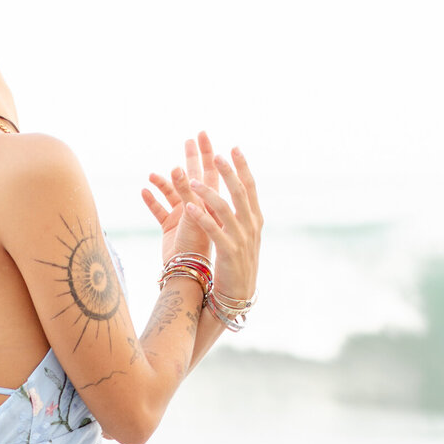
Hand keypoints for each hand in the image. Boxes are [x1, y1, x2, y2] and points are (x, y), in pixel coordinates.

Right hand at [142, 131, 220, 268]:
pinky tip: (144, 191)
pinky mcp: (170, 227)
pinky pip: (159, 210)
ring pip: (172, 193)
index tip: (203, 135)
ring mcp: (183, 216)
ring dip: (163, 182)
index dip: (207, 153)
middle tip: (189, 139)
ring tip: (152, 174)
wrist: (187, 272)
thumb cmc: (197, 245)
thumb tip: (177, 168)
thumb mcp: (193, 214)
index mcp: (208, 202)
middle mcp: (197, 206)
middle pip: (193, 176)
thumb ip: (186, 191)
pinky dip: (152, 201)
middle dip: (191, 158)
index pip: (210, 171)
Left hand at [165, 137, 261, 305]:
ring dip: (208, 192)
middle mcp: (251, 226)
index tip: (234, 148)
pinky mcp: (228, 252)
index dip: (242, 167)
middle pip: (239, 192)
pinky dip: (201, 217)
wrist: (239, 295)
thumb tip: (237, 197)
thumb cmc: (237, 264)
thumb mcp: (244, 237)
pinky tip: (188, 207)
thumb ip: (241, 217)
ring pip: (225, 209)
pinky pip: (214, 230)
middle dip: (227, 172)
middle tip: (216, 153)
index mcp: (255, 220)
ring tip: (193, 180)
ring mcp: (241, 239)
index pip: (250, 188)